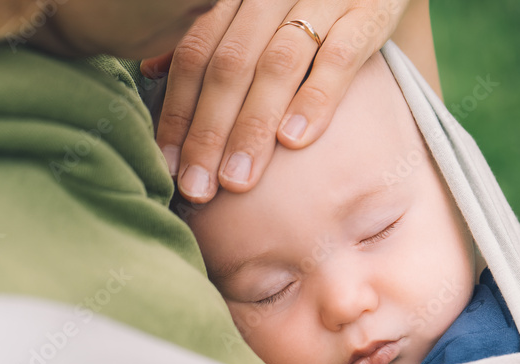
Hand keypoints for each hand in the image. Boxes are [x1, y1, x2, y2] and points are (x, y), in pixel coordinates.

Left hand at [145, 0, 409, 202]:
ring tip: (237, 180)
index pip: (195, 54)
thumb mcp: (255, 6)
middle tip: (198, 188)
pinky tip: (294, 140)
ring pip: (276, 66)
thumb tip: (151, 71)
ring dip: (252, 128)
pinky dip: (315, 100)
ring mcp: (321, 0)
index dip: (179, 111)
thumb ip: (210, 34)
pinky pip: (338, 59)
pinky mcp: (368, 14)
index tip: (170, 166)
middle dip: (209, 132)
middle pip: (229, 66)